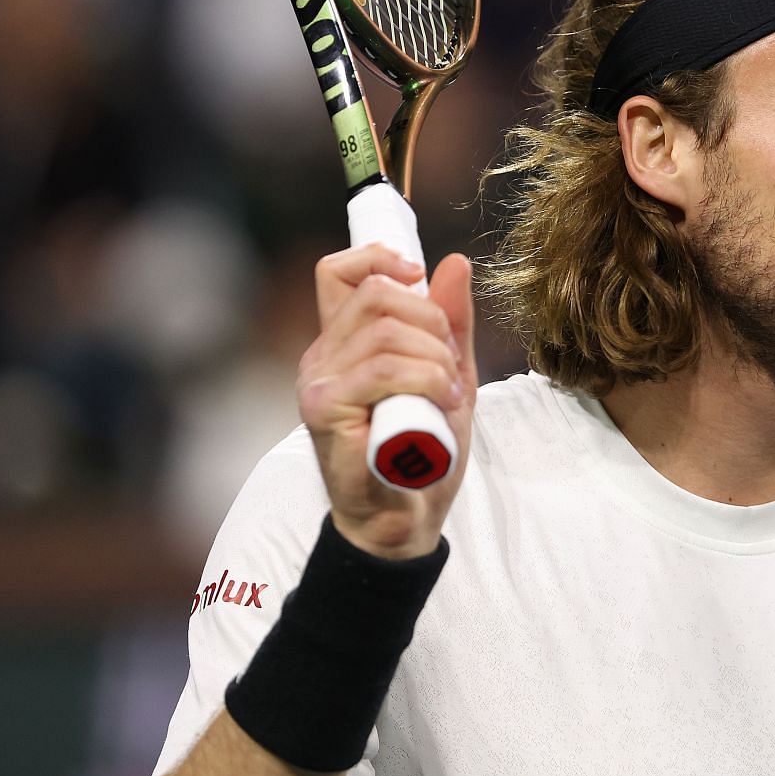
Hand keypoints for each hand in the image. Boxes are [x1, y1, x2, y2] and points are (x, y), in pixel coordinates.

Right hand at [296, 246, 479, 559]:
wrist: (408, 518)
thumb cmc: (422, 451)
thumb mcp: (449, 374)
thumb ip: (450, 322)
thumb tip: (455, 262)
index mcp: (345, 341)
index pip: (338, 271)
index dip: (378, 257)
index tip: (418, 276)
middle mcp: (323, 355)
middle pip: (377, 293)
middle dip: (432, 320)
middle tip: (452, 364)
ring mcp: (319, 382)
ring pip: (384, 331)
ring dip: (435, 357)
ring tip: (450, 392)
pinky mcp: (325, 410)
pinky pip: (381, 371)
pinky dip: (427, 380)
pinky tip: (442, 403)